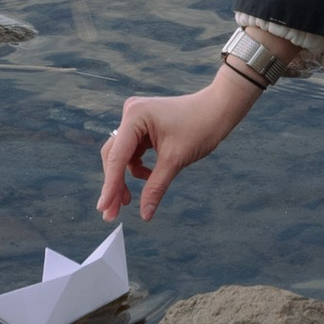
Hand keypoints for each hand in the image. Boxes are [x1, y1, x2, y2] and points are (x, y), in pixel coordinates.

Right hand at [98, 68, 257, 222]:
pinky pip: (132, 152)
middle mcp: (131, 114)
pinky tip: (149, 177)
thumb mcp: (175, 160)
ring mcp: (136, 119)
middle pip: (114, 156)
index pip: (117, 157)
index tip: (104, 208)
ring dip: (124, 178)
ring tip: (129, 201)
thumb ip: (156, 187)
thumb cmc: (200, 126)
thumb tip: (145, 214)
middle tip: (112, 212)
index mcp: (135, 116)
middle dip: (115, 184)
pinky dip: (137, 168)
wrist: (218, 109)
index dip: (110, 185)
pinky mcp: (143, 126)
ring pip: (122, 156)